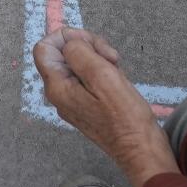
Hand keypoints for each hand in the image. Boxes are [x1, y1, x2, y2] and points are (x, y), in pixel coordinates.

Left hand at [33, 28, 179, 186]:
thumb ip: (79, 54)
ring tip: (117, 69)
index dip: (66, 37)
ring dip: (98, 59)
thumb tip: (70, 43)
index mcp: (57, 87)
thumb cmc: (125, 116)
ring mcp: (73, 101)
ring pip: (77, 64)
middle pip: (62, 54)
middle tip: (111, 57)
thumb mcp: (102, 76)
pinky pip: (88, 78)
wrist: (141, 150)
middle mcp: (60, 94)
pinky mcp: (87, 105)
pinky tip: (118, 78)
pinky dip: (103, 71)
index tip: (92, 44)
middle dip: (87, 47)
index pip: (44, 48)